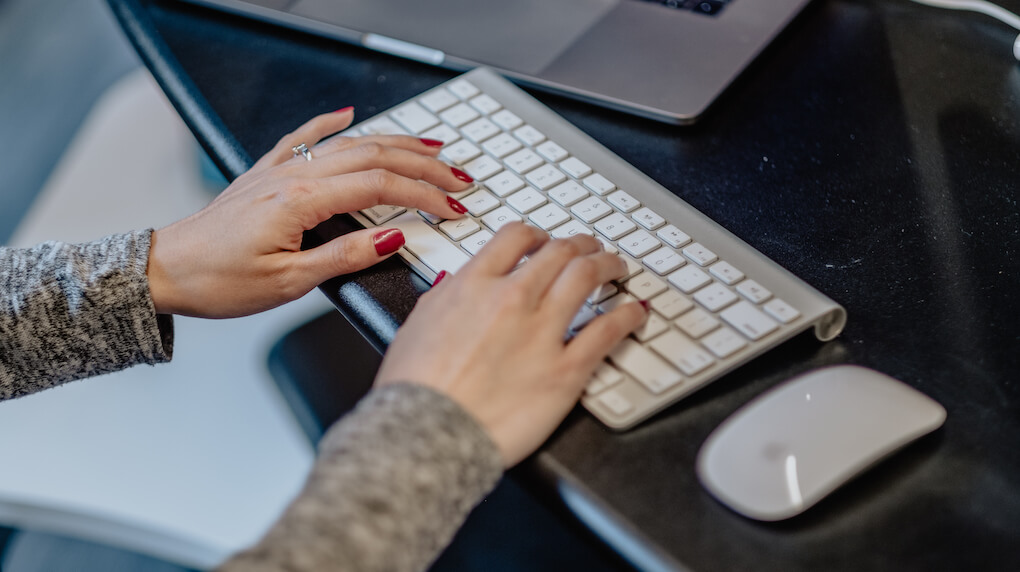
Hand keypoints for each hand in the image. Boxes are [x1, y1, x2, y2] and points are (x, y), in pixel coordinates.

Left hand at [147, 108, 473, 317]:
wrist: (167, 270)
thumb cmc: (220, 280)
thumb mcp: (289, 282)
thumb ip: (345, 256)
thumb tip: (392, 236)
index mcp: (302, 202)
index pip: (382, 187)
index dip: (425, 195)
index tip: (454, 207)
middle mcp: (293, 176)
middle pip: (374, 157)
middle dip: (424, 165)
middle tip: (459, 177)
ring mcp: (279, 171)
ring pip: (349, 144)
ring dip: (395, 144)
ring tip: (431, 147)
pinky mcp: (265, 174)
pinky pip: (303, 138)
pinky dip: (329, 123)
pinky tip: (348, 114)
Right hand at [374, 223, 647, 466]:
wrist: (425, 435)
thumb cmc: (414, 391)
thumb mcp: (415, 327)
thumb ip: (443, 299)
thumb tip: (455, 284)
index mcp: (473, 285)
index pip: (516, 237)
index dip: (537, 235)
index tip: (545, 241)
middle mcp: (511, 299)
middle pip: (559, 251)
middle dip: (579, 245)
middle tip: (589, 248)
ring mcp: (542, 333)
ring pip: (587, 277)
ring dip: (608, 265)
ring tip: (616, 267)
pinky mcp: (565, 371)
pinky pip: (607, 331)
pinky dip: (628, 315)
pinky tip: (636, 312)